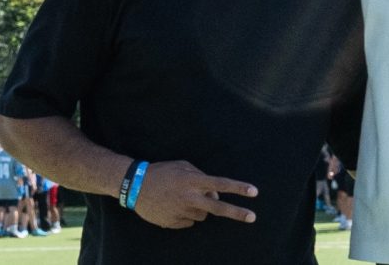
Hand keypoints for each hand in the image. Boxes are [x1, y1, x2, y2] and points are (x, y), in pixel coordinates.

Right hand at [133, 160, 258, 228]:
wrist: (134, 186)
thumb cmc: (162, 172)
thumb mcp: (183, 166)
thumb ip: (202, 176)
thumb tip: (215, 195)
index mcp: (193, 180)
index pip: (221, 184)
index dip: (238, 188)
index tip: (254, 192)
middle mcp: (190, 197)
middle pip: (219, 208)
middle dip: (237, 212)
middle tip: (252, 217)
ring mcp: (182, 212)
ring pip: (203, 214)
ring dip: (201, 208)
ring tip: (184, 199)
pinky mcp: (173, 223)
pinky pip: (190, 221)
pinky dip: (187, 215)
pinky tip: (174, 206)